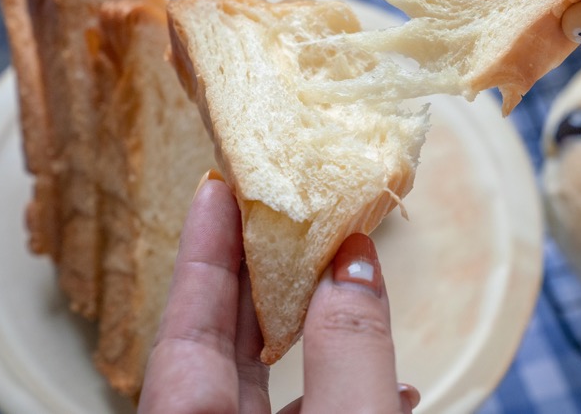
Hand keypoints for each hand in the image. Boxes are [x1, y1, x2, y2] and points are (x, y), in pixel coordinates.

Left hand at [137, 172, 418, 412]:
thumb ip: (348, 348)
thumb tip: (353, 263)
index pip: (187, 321)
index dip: (204, 249)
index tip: (215, 188)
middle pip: (223, 343)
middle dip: (262, 275)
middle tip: (281, 212)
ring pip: (265, 385)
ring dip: (316, 334)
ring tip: (352, 285)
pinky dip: (343, 393)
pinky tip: (393, 384)